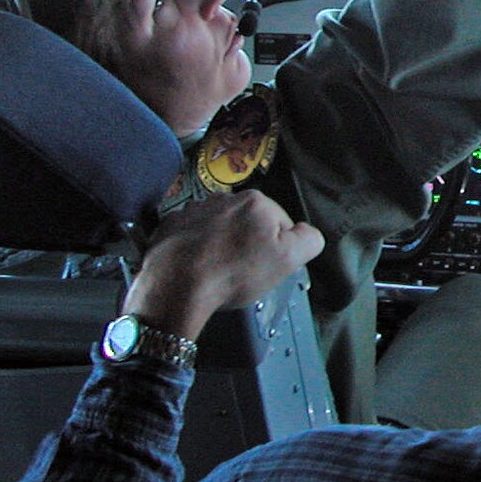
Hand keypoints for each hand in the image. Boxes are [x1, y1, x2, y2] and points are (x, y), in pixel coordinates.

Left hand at [125, 192, 324, 339]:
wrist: (176, 284)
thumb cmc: (234, 272)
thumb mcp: (288, 260)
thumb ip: (308, 240)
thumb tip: (307, 232)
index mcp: (256, 201)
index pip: (280, 224)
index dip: (277, 249)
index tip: (264, 267)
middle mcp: (225, 197)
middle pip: (249, 224)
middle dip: (248, 244)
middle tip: (242, 272)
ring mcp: (195, 209)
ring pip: (221, 228)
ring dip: (222, 244)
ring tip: (217, 271)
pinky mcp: (172, 223)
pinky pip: (193, 234)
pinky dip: (197, 247)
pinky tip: (197, 266)